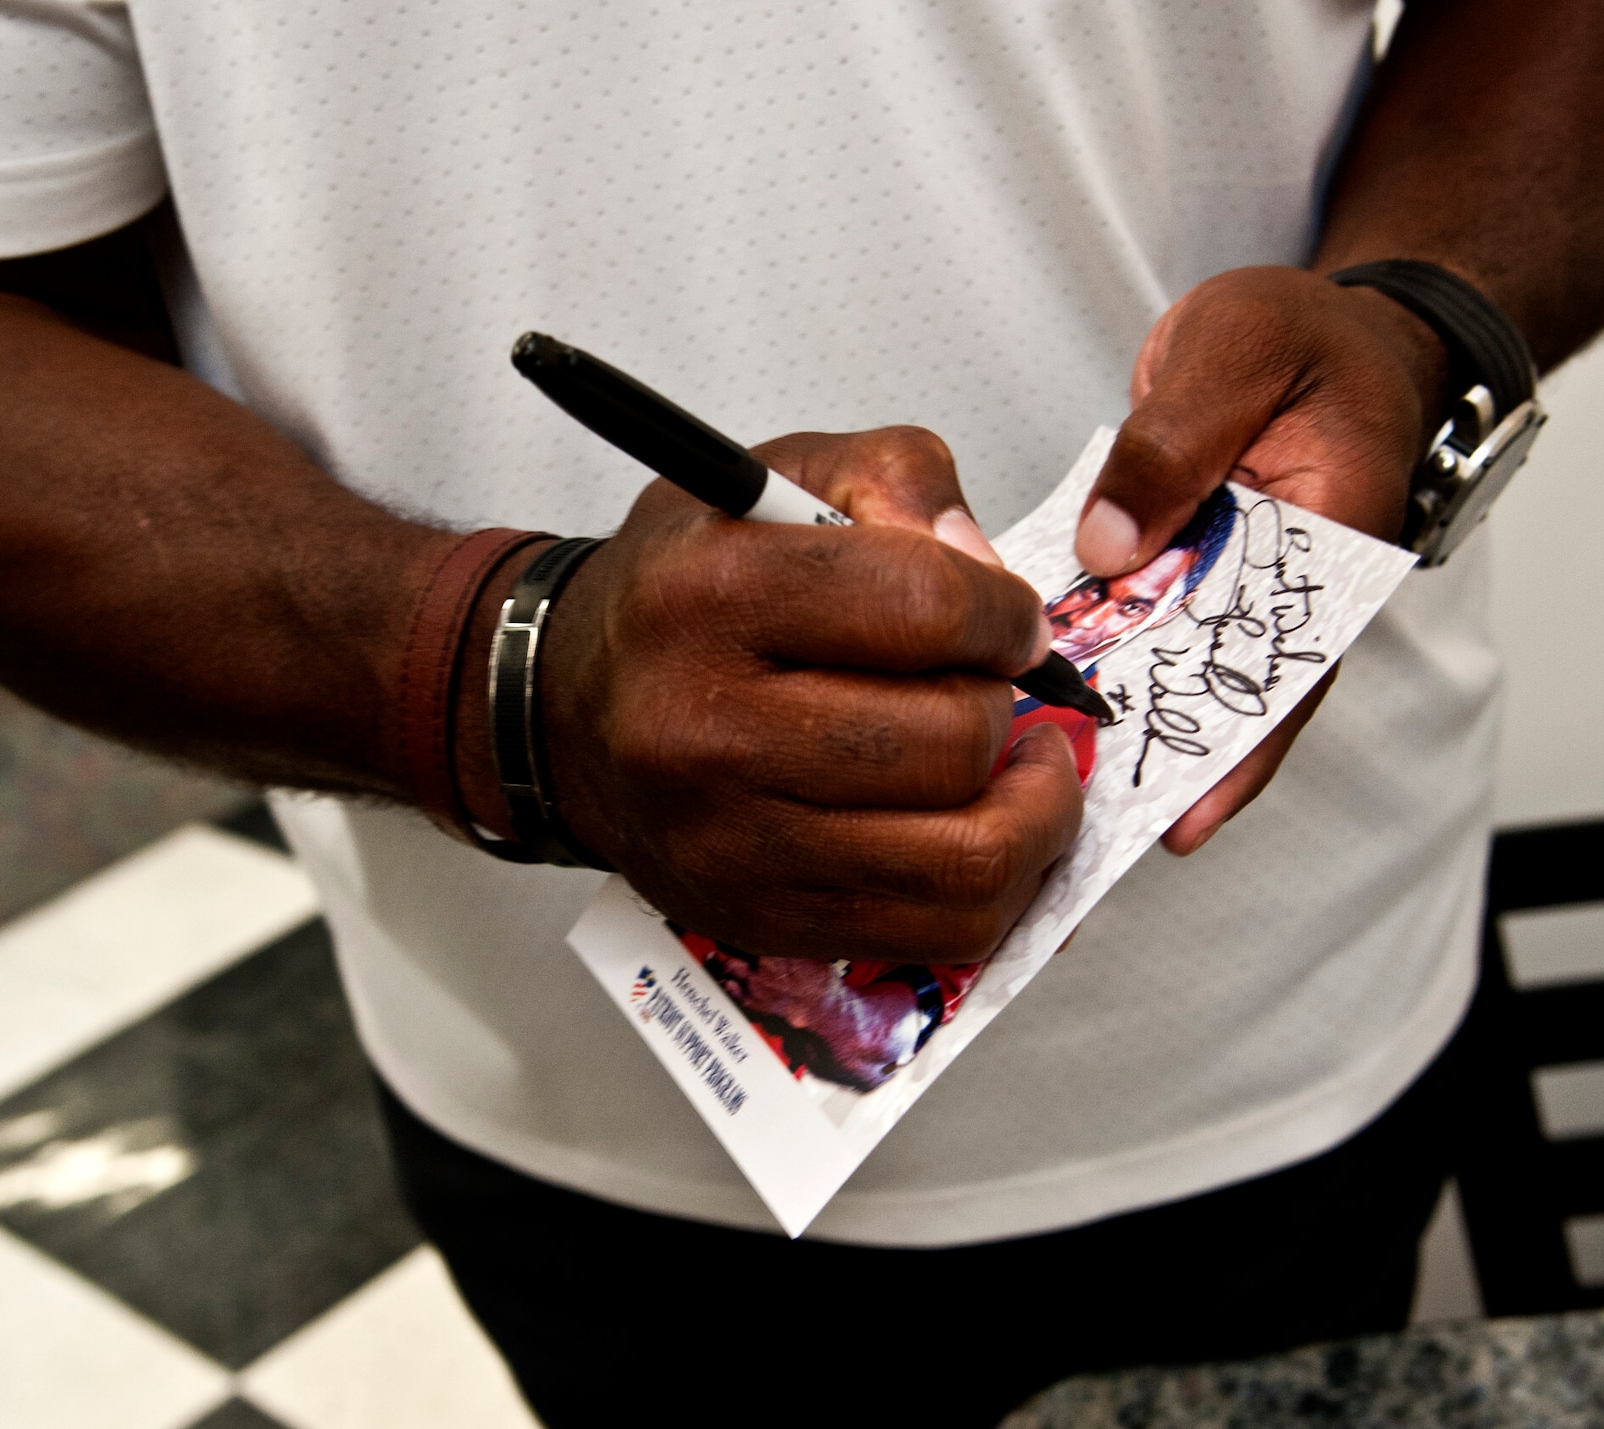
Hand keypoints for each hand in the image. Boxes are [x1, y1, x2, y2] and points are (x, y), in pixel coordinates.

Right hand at [534, 427, 1083, 963]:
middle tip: (985, 685)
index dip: (1002, 612)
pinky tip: (986, 825)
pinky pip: (941, 929)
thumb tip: (993, 580)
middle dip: (1002, 704)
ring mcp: (735, 843)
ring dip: (1032, 808)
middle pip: (950, 737)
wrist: (570, 714)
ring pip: (964, 855)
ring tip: (1018, 764)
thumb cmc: (684, 595)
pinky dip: (1001, 882)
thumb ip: (898, 480)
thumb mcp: (773, 481)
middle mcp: (709, 730)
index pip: (922, 605)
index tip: (1007, 619)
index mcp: (711, 597)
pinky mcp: (764, 918)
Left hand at [1074, 266, 1446, 854]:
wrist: (1319, 332)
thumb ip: (1172, 444)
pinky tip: (1046, 707)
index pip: (1291, 664)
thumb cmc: (1303, 336)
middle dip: (1166, 764)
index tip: (1186, 814)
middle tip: (1094, 831)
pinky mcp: (1197, 579)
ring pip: (1184, 675)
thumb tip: (1109, 545)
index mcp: (1336, 536)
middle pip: (1234, 694)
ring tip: (1059, 796)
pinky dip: (1105, 669)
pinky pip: (1151, 636)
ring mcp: (1243, 590)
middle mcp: (1292, 586)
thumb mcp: (1234, 350)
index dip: (1238, 748)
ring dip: (1127, 727)